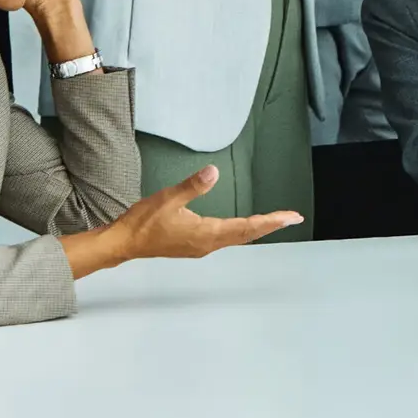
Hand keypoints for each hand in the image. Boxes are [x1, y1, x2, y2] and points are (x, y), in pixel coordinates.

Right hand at [66, 167, 303, 277]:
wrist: (124, 243)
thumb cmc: (144, 222)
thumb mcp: (169, 198)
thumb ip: (193, 185)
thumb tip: (213, 172)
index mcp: (206, 234)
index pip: (246, 227)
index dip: (270, 221)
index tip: (289, 217)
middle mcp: (208, 244)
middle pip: (247, 234)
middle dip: (270, 224)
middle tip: (292, 218)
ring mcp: (201, 246)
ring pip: (237, 237)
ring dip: (257, 228)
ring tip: (275, 220)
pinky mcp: (194, 244)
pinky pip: (226, 237)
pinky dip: (241, 230)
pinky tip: (244, 226)